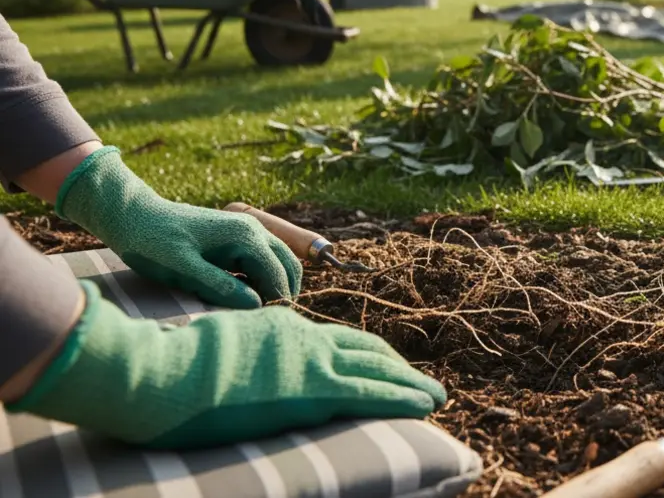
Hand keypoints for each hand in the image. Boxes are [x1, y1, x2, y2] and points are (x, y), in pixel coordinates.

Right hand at [10, 281, 447, 448]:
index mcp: (279, 329)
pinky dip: (403, 397)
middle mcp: (303, 338)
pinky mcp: (314, 390)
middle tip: (418, 382)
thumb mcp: (214, 348)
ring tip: (434, 395)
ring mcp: (311, 362)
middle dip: (394, 367)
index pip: (333, 339)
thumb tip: (244, 366)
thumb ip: (242, 352)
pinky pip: (372, 393)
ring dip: (408, 383)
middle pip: (363, 350)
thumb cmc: (170, 367)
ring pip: (376, 368)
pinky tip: (425, 402)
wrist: (161, 375)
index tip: (379, 365)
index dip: (361, 353)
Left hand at [56, 146, 301, 308]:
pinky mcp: (238, 235)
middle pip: (289, 266)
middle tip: (266, 321)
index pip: (277, 275)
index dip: (276, 302)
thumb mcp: (182, 269)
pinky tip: (244, 295)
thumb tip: (256, 305)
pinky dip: (264, 277)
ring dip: (276, 285)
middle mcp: (254, 230)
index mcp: (245, 237)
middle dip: (284, 293)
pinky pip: (264, 258)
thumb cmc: (152, 243)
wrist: (133, 214)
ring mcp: (248, 230)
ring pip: (280, 261)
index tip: (265, 326)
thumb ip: (220, 286)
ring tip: (256, 312)